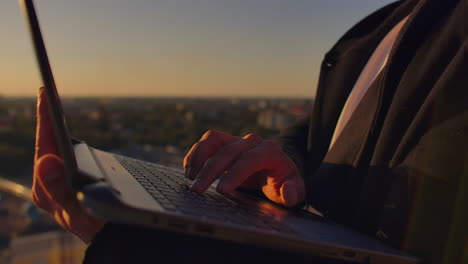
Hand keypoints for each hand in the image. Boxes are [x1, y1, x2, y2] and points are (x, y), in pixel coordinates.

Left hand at [32, 88, 104, 243]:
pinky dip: (59, 141)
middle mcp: (47, 189)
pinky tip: (62, 134)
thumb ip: (61, 191)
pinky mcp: (64, 189)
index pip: (45, 147)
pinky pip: (59, 158)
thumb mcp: (83, 214)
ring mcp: (55, 189)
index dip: (45, 119)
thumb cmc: (101, 229)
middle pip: (44, 147)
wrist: (112, 242)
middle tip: (46, 93)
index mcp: (49, 191)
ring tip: (51, 107)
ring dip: (50, 128)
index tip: (45, 94)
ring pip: (49, 151)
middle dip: (45, 119)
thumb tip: (46, 160)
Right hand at [184, 130, 305, 206]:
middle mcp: (252, 142)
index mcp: (271, 152)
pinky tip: (189, 170)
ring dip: (199, 157)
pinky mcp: (225, 143)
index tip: (221, 190)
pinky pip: (208, 141)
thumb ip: (293, 193)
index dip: (236, 173)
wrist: (277, 169)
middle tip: (197, 190)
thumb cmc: (284, 181)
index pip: (251, 158)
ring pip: (214, 140)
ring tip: (190, 178)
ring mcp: (237, 140)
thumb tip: (287, 190)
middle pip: (228, 151)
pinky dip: (196, 154)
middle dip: (210, 171)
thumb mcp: (295, 190)